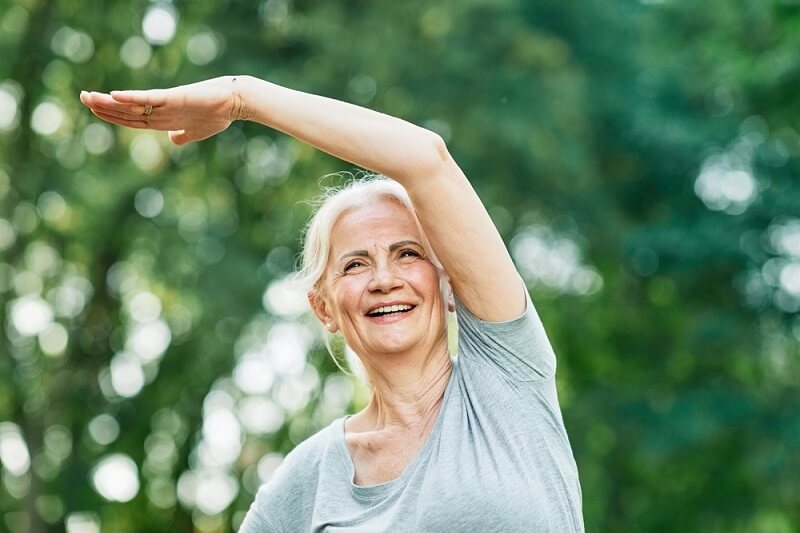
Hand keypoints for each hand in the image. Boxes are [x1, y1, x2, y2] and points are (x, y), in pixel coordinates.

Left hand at [79, 76, 241, 144]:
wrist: (233, 103)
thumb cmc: (217, 115)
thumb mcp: (195, 132)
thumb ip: (182, 136)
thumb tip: (172, 140)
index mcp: (163, 119)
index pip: (131, 119)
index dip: (112, 116)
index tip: (94, 111)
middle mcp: (160, 110)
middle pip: (126, 110)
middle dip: (103, 105)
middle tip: (81, 97)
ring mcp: (165, 103)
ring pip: (131, 104)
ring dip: (109, 101)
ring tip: (88, 96)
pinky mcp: (172, 97)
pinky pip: (148, 98)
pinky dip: (132, 97)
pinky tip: (115, 95)